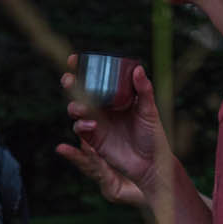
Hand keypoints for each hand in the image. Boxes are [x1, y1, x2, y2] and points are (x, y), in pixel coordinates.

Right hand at [55, 55, 166, 206]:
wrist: (150, 163)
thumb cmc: (153, 135)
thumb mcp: (150, 110)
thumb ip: (144, 90)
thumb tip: (138, 69)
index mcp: (115, 96)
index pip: (96, 79)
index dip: (83, 68)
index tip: (74, 60)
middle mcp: (103, 107)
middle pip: (81, 92)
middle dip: (71, 84)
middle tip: (69, 79)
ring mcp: (96, 122)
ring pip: (76, 109)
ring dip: (74, 105)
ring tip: (82, 108)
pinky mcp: (93, 139)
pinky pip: (80, 128)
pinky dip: (82, 125)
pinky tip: (92, 125)